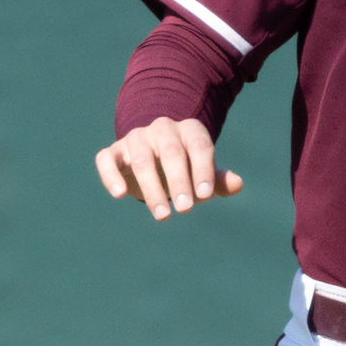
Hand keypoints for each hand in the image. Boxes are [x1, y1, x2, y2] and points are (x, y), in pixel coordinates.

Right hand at [95, 118, 243, 219]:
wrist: (153, 158)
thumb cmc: (185, 169)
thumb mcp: (202, 173)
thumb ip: (217, 180)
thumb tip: (238, 184)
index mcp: (189, 130)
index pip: (199, 146)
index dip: (202, 170)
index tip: (205, 196)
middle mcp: (162, 128)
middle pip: (171, 152)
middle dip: (179, 181)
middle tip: (185, 210)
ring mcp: (136, 138)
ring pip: (141, 159)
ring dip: (152, 188)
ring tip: (163, 216)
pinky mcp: (113, 152)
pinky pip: (107, 160)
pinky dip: (111, 176)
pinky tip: (120, 195)